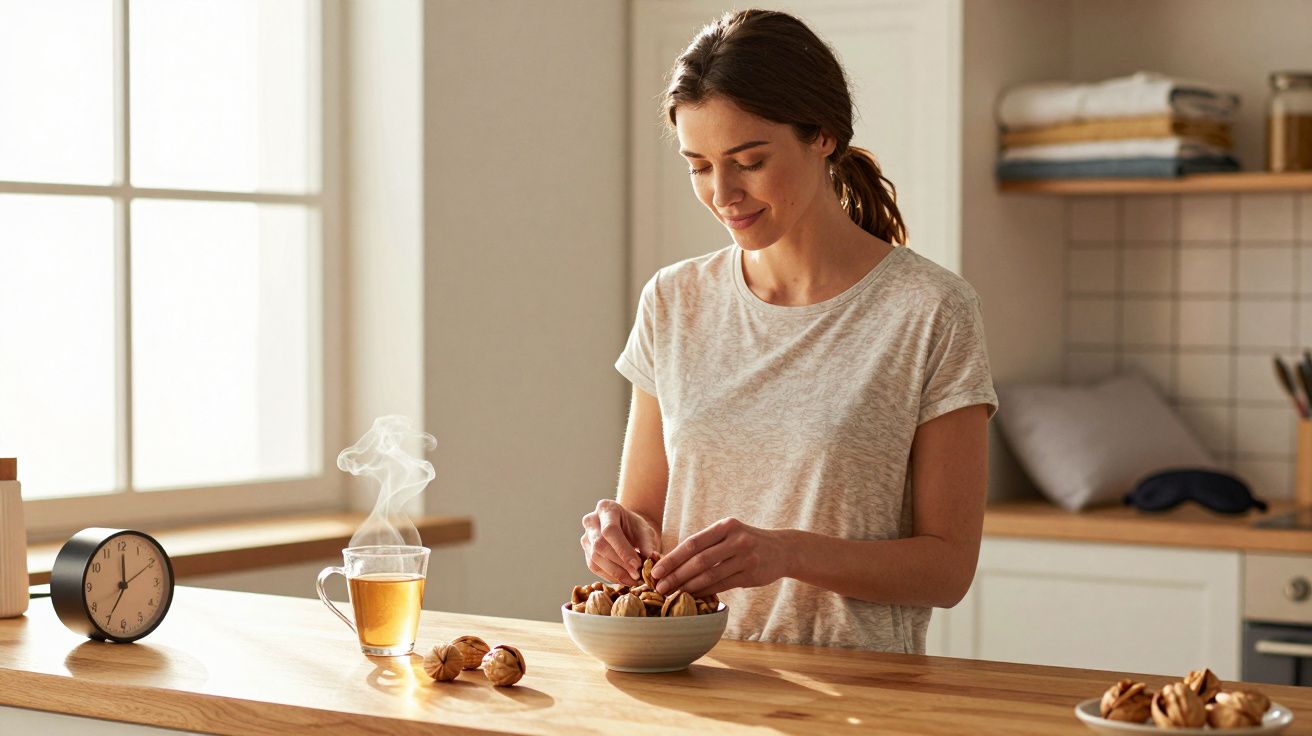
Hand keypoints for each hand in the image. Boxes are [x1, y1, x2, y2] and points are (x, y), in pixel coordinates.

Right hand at [580, 499, 660, 583]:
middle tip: (637, 576)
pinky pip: (594, 567)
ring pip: (595, 559)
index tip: (637, 565)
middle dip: (620, 564)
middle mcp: (591, 521)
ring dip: (615, 573)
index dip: (623, 550)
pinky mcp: (586, 551)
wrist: (626, 526)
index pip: (610, 531)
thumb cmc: (635, 526)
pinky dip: (610, 576)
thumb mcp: (645, 530)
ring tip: (633, 580)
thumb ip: (647, 545)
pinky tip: (624, 579)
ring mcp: (586, 537)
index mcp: (606, 508)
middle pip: (600, 546)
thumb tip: (651, 561)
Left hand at [651, 517, 788, 596]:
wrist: (782, 550)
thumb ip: (706, 544)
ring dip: (688, 586)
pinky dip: (705, 591)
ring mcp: (746, 557)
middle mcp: (736, 539)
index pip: (693, 543)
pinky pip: (722, 585)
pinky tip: (692, 596)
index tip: (656, 570)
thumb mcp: (729, 534)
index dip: (672, 558)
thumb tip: (672, 562)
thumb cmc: (747, 542)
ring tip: (672, 594)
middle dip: (676, 575)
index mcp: (726, 526)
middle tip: (659, 587)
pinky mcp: (751, 574)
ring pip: (710, 575)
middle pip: (699, 560)